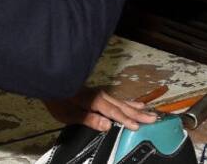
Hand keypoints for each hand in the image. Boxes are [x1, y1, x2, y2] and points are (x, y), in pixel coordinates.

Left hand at [43, 89, 158, 131]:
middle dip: (138, 114)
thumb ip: (90, 119)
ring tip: (149, 111)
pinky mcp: (100, 94)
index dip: (125, 120)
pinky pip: (118, 99)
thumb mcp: (69, 114)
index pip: (113, 112)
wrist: (52, 80)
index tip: (138, 126)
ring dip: (136, 108)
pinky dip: (129, 102)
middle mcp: (101, 96)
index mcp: (94, 101)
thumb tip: (108, 125)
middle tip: (153, 118)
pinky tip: (135, 104)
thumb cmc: (58, 98)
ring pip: (122, 102)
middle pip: (122, 106)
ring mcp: (101, 94)